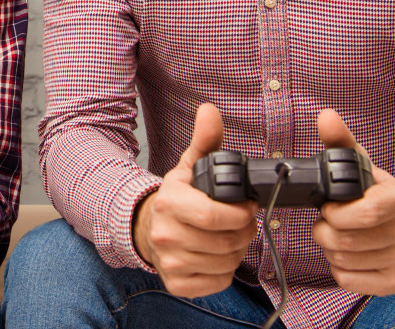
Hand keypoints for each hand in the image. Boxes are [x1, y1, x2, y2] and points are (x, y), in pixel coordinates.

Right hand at [133, 103, 256, 296]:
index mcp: (169, 202)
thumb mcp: (189, 166)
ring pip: (225, 262)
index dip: (239, 214)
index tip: (246, 207)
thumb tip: (209, 111)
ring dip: (237, 250)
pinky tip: (217, 255)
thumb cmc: (176, 198)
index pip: (212, 216)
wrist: (148, 227)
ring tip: (229, 236)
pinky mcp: (176, 283)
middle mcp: (165, 234)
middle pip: (225, 241)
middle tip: (243, 222)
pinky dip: (225, 271)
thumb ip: (205, 140)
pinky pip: (218, 281)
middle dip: (244, 231)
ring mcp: (170, 261)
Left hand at [312, 109, 394, 294]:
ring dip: (330, 248)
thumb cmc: (387, 198)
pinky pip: (348, 280)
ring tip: (340, 235)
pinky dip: (339, 268)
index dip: (335, 212)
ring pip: (343, 261)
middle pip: (345, 240)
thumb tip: (325, 117)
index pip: (364, 213)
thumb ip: (342, 143)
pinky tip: (350, 254)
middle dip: (324, 230)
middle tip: (328, 222)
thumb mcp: (368, 169)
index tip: (330, 207)